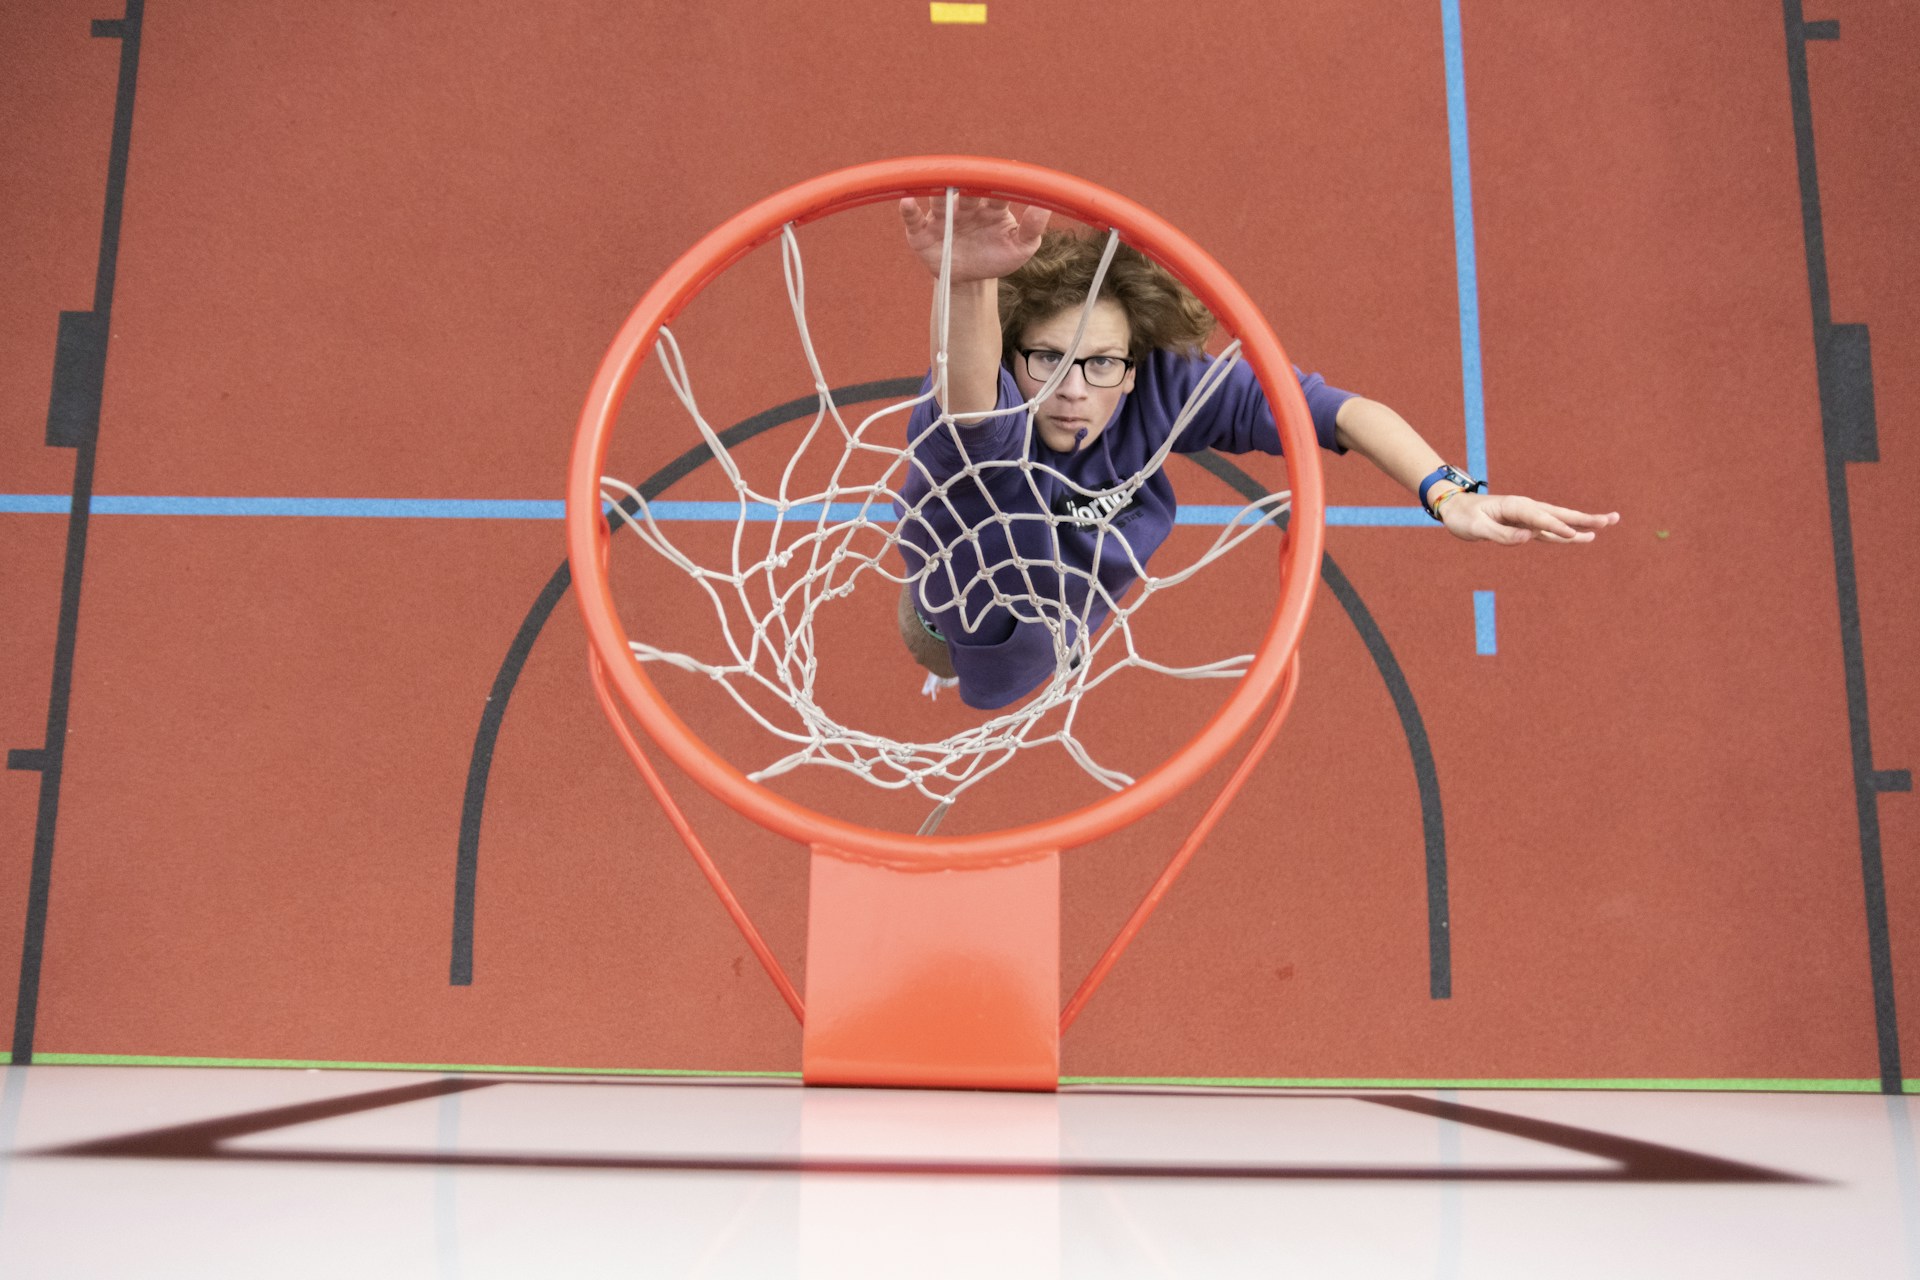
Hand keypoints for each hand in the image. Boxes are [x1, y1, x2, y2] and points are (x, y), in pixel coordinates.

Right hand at [899, 194, 1048, 283]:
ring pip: (939, 201)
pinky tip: (907, 202)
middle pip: (966, 192)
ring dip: (940, 194)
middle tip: (971, 181)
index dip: (999, 184)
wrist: (970, 280)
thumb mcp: (1020, 248)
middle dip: (969, 187)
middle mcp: (965, 206)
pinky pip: (913, 219)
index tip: (1005, 174)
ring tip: (941, 188)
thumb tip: (1044, 205)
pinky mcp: (921, 232)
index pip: (995, 192)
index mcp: (990, 207)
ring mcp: (943, 218)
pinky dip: (909, 211)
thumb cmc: (996, 258)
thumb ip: (1033, 228)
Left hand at [1438, 492, 1619, 544]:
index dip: (1557, 527)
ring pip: (1560, 522)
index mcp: (1515, 506)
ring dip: (1583, 523)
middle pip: (1560, 514)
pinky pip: (1550, 531)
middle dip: (1585, 518)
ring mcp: (1528, 517)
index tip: (1574, 535)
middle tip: (1611, 519)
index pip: (1541, 518)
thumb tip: (1528, 538)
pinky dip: (1566, 533)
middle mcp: (1526, 509)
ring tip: (1607, 523)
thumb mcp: (1476, 528)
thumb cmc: (1463, 517)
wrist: (1455, 508)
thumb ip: (1501, 533)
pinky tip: (1581, 536)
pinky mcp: (1526, 525)